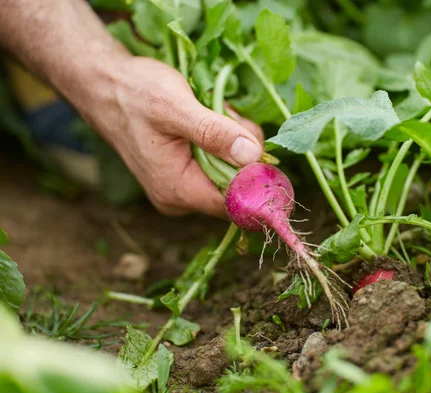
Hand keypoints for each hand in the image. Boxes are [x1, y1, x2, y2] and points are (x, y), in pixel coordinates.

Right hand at [78, 56, 263, 216]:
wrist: (106, 85)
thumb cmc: (135, 94)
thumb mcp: (176, 107)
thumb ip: (214, 133)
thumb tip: (253, 156)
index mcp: (178, 190)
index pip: (234, 203)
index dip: (255, 179)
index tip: (259, 145)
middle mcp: (180, 198)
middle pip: (236, 187)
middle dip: (243, 153)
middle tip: (228, 118)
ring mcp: (182, 187)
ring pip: (230, 172)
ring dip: (234, 141)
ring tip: (213, 112)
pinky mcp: (185, 173)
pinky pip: (218, 163)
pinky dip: (223, 140)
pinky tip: (209, 117)